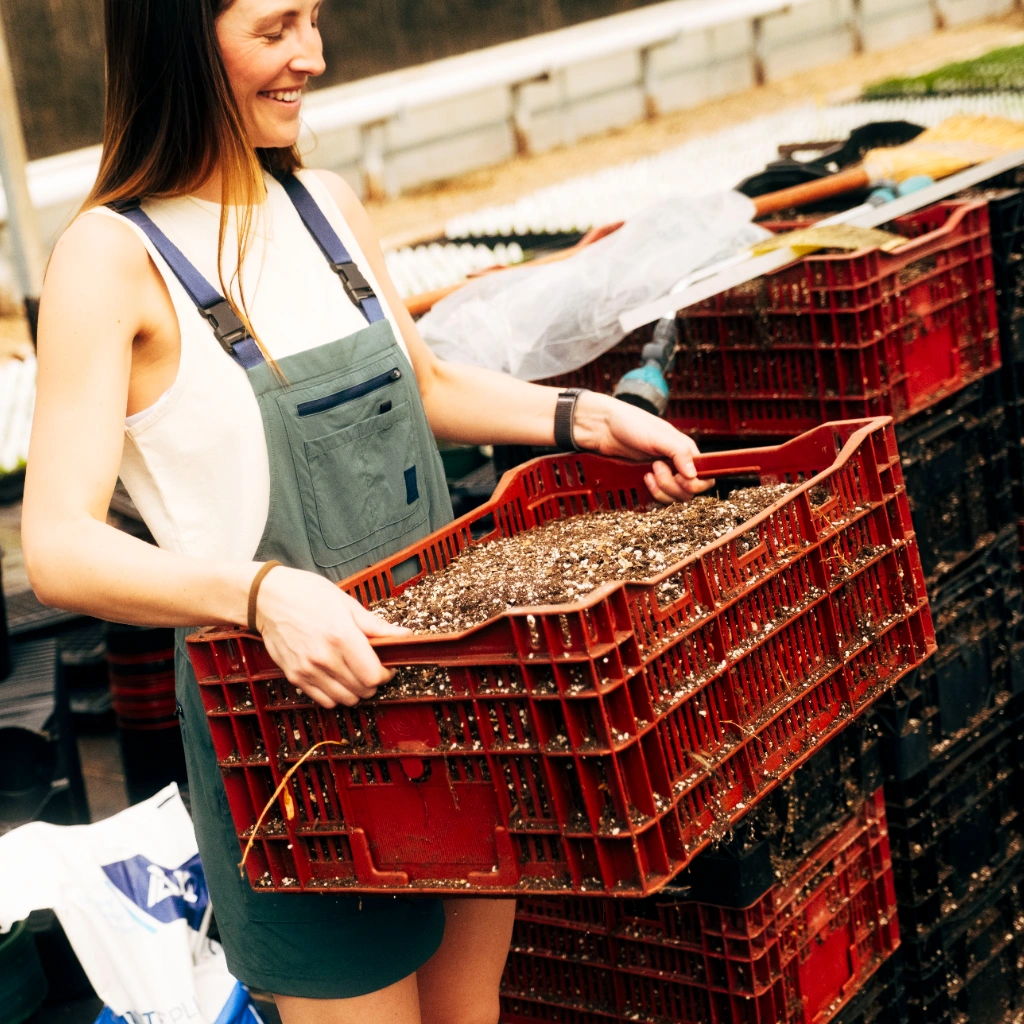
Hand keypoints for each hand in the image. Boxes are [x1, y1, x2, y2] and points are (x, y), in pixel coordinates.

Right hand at [253, 565, 410, 707]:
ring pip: (345, 699)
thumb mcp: (346, 603)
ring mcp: (307, 670)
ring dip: (356, 691)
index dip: (385, 674)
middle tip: (372, 668)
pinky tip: (337, 679)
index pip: (373, 675)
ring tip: (354, 674)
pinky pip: (323, 700)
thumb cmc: (308, 594)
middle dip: (373, 682)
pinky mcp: (294, 676)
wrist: (268, 598)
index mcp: (342, 636)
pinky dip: (336, 695)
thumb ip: (376, 626)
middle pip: (362, 690)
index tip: (386, 666)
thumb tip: (404, 635)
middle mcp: (324, 657)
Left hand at [574, 391, 715, 501]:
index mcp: (687, 451)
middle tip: (658, 467)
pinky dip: (653, 492)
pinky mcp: (652, 482)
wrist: (605, 429)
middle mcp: (679, 464)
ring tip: (650, 470)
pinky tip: (645, 478)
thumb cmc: (632, 424)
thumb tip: (694, 474)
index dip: (696, 483)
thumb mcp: (659, 435)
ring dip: (662, 488)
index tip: (680, 477)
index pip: (706, 475)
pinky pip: (661, 498)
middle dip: (673, 485)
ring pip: (675, 497)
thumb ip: (679, 452)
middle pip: (690, 491)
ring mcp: (666, 474)